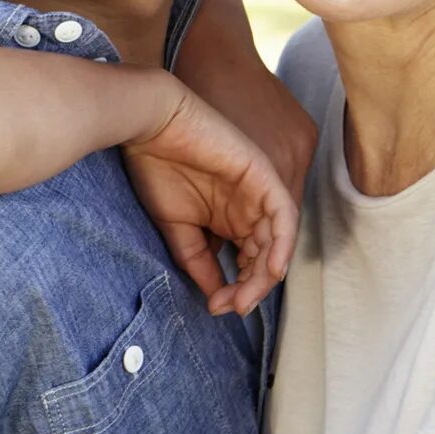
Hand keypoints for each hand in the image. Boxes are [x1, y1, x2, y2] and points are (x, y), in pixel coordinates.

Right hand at [120, 74, 297, 315]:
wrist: (150, 125)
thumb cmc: (156, 167)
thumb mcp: (175, 226)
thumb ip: (197, 259)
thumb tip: (215, 298)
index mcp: (228, 219)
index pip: (246, 263)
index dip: (236, 290)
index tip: (216, 309)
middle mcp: (248, 209)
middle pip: (264, 258)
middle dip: (251, 288)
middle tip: (232, 306)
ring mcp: (258, 194)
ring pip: (276, 243)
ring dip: (265, 274)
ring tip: (246, 296)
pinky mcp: (263, 177)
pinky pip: (284, 216)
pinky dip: (282, 244)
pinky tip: (270, 268)